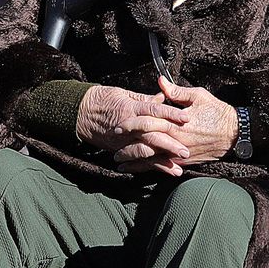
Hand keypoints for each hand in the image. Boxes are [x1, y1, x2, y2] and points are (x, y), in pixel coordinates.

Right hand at [75, 86, 191, 176]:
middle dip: (170, 144)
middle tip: (186, 151)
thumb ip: (145, 99)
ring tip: (177, 169)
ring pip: (145, 151)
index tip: (186, 118)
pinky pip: (136, 160)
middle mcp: (129, 126)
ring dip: (162, 162)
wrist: (82, 113)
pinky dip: (148, 167)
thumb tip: (162, 98)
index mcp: (131, 108)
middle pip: (152, 135)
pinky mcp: (119, 150)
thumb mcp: (125, 94)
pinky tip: (161, 173)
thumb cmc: (104, 99)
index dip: (171, 114)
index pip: (155, 111)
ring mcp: (124, 140)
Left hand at [112, 76, 237, 173]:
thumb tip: (160, 82)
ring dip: (136, 165)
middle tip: (114, 153)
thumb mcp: (197, 96)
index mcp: (176, 123)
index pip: (149, 125)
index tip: (119, 127)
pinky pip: (166, 168)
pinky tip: (142, 172)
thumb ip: (176, 92)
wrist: (235, 132)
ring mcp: (181, 153)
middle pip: (146, 148)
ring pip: (154, 161)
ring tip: (122, 167)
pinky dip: (152, 170)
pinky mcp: (187, 162)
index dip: (132, 127)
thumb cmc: (217, 111)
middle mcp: (176, 141)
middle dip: (128, 151)